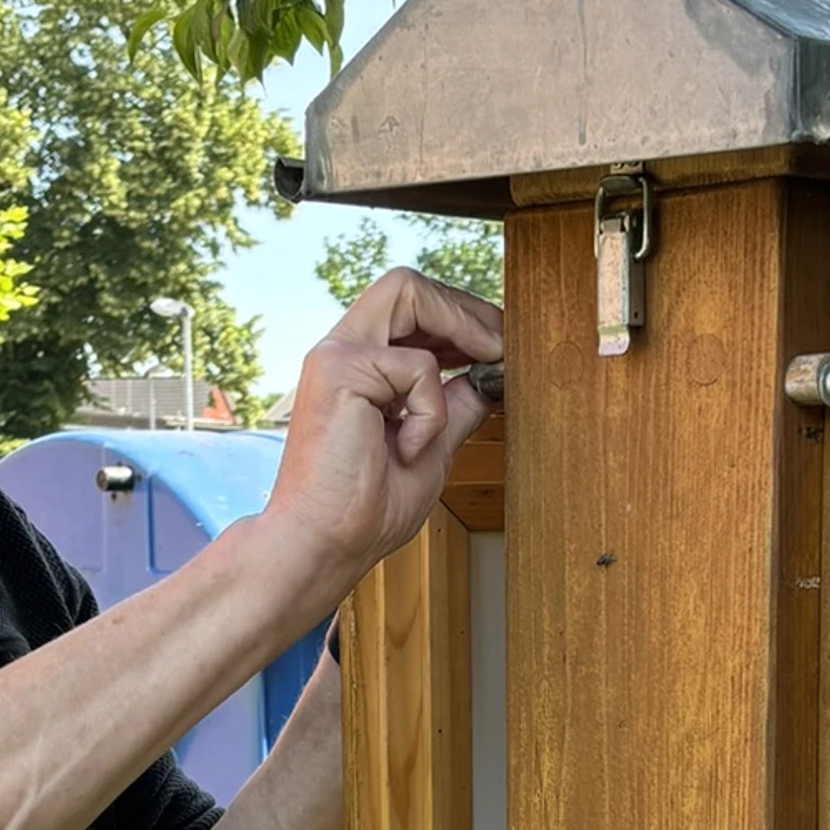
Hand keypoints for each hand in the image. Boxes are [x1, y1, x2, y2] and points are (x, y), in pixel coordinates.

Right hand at [263, 268, 501, 597]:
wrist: (325, 545)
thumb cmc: (365, 509)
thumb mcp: (432, 447)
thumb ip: (455, 406)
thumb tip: (490, 374)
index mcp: (358, 365)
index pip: (410, 307)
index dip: (459, 318)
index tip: (497, 348)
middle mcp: (341, 349)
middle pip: (408, 284)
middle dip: (467, 309)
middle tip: (503, 347)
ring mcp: (336, 354)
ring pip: (408, 290)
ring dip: (460, 326)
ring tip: (487, 362)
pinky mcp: (339, 370)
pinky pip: (419, 367)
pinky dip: (432, 411)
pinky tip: (411, 447)